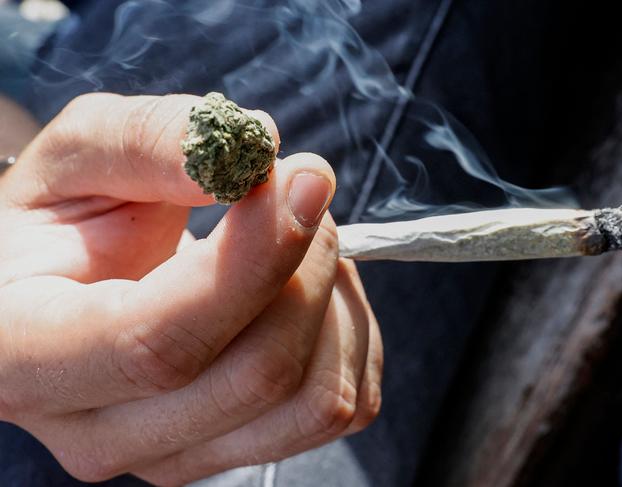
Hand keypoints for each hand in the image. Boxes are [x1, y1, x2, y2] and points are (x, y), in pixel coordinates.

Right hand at [0, 93, 382, 484]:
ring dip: (335, 300)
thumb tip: (254, 150)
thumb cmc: (70, 223)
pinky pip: (345, 406)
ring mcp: (178, 455)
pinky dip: (352, 335)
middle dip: (307, 264)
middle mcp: (102, 434)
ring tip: (306, 242)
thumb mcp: (80, 156)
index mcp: (28, 358)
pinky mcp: (241, 453)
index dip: (252, 261)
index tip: (303, 182)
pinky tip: (315, 290)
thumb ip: (153, 140)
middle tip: (300, 193)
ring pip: (315, 401)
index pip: (157, 343)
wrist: (74, 287)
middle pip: (257, 375)